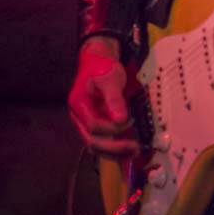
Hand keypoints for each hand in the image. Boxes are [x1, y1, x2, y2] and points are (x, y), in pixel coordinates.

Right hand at [68, 37, 138, 157]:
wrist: (97, 61)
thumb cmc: (102, 67)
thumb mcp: (110, 78)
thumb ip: (114, 99)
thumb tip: (120, 119)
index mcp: (78, 103)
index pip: (93, 125)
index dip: (112, 128)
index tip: (129, 121)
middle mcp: (78, 117)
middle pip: (92, 141)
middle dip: (114, 148)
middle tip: (134, 148)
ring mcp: (85, 122)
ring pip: (96, 145)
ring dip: (114, 153)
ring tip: (133, 153)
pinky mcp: (94, 125)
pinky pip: (102, 141)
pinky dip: (114, 147)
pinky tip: (128, 149)